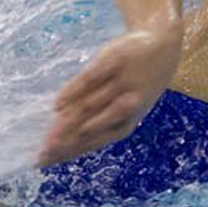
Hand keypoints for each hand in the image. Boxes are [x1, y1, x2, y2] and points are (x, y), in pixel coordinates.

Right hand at [38, 26, 181, 166]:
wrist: (162, 46)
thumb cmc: (133, 83)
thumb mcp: (122, 104)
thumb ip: (96, 120)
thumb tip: (60, 137)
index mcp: (128, 122)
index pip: (94, 140)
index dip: (70, 150)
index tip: (46, 160)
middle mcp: (127, 104)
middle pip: (91, 125)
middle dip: (67, 141)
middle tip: (45, 152)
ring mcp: (121, 81)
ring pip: (90, 106)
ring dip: (68, 123)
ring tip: (50, 137)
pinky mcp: (115, 59)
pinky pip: (91, 78)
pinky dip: (74, 92)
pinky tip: (58, 104)